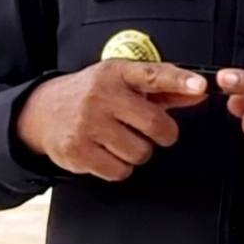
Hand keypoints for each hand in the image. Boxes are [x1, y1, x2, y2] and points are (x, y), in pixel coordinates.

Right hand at [16, 60, 208, 181]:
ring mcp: (87, 123)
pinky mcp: (78, 150)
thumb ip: (164, 89)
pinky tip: (106, 151)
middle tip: (150, 130)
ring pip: (140, 153)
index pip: (154, 74)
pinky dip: (119, 167)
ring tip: (120, 138)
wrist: (43, 110)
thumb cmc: (94, 95)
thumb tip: (198, 93)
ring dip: (137, 151)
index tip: (200, 86)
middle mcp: (101, 95)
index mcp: (117, 72)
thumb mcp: (124, 82)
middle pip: (155, 124)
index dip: (180, 81)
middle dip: (162, 133)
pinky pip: (119, 171)